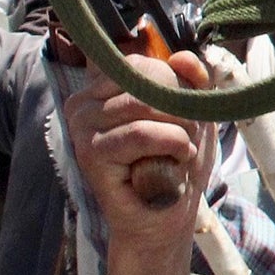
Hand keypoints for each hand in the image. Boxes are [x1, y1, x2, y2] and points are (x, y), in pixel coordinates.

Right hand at [66, 50, 214, 274]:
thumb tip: (183, 57)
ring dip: (180, 129)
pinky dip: (170, 144)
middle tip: (185, 137)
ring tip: (180, 151)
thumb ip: (191, 81)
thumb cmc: (176, 163)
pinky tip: (175, 161)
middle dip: (181, 107)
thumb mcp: (193, 113)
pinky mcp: (89, 153)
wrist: (164, 217)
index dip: (177, 85)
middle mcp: (84, 101)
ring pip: (146, 104)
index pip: (146, 63)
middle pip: (147, 78)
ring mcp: (81, 126)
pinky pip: (140, 133)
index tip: (186, 113)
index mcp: (104, 86)